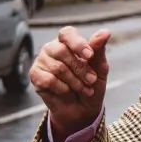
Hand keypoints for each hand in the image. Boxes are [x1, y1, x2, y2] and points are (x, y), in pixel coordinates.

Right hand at [31, 27, 110, 141]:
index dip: (78, 43)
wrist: (83, 109)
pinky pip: (49, 80)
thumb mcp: (100, 68)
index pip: (67, 33)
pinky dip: (63, 88)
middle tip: (91, 80)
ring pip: (57, 67)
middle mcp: (52, 48)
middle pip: (61, 51)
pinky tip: (67, 91)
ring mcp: (41, 61)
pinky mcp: (35, 75)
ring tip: (83, 88)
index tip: (90, 56)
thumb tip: (105, 32)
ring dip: (75, 81)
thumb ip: (99, 50)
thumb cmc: (91, 84)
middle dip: (80, 69)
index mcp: (68, 42)